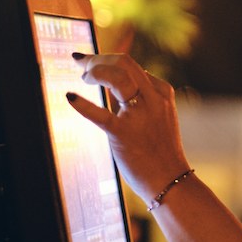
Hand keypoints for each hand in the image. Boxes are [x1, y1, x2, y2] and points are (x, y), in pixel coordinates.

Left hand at [66, 53, 191, 204]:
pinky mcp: (123, 134)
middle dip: (98, 59)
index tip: (94, 64)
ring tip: (83, 79)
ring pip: (117, 76)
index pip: (133, 66)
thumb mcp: (158, 118)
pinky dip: (83, 104)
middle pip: (124, 62)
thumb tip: (113, 84)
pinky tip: (70, 97)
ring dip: (95, 70)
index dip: (109, 61)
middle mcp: (152, 100)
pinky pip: (100, 114)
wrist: (171, 182)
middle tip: (82, 66)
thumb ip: (141, 100)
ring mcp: (139, 116)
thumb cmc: (161, 153)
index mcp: (161, 94)